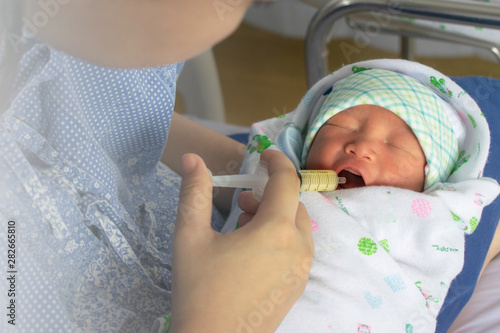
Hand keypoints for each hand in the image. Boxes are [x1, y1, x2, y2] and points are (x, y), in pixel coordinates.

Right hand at [171, 151, 312, 332]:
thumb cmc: (199, 290)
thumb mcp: (190, 237)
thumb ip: (194, 193)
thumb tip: (191, 158)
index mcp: (276, 231)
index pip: (287, 182)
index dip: (277, 161)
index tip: (264, 154)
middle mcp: (298, 248)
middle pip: (293, 204)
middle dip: (269, 194)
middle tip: (241, 203)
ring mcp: (301, 271)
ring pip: (296, 227)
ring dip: (274, 216)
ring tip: (243, 227)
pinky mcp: (297, 287)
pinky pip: (297, 249)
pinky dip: (280, 237)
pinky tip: (252, 252)